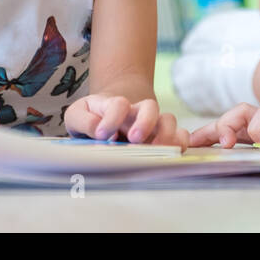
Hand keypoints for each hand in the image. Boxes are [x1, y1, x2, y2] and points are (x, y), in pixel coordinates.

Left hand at [64, 94, 188, 148]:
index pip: (118, 104)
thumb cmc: (91, 116)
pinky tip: (172, 155)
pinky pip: (180, 135)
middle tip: (134, 138)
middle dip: (145, 122)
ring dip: (166, 134)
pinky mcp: (162, 137)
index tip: (101, 135)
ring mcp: (152, 123)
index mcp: (114, 105)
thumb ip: (83, 120)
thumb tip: (98, 130)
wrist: (109, 113)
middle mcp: (136, 112)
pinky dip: (181, 142)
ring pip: (168, 120)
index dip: (112, 118)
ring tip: (157, 151)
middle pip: (149, 106)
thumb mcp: (77, 115)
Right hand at [188, 102, 259, 147]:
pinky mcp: (249, 131)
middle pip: (242, 114)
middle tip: (226, 140)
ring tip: (194, 143)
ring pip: (228, 121)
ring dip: (212, 130)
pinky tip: (188, 145)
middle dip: (231, 124)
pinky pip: (223, 132)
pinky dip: (205, 136)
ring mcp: (256, 124)